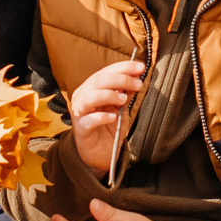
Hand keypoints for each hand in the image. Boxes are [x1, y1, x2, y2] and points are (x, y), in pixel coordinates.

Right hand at [67, 60, 143, 175]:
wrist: (102, 153)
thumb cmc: (109, 127)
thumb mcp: (121, 106)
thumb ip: (126, 91)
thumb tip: (137, 76)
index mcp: (91, 88)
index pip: (105, 72)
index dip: (123, 67)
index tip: (141, 67)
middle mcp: (82, 97)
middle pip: (98, 81)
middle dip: (120, 79)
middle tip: (137, 84)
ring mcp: (79, 113)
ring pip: (89, 97)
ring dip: (109, 95)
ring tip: (124, 100)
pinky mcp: (80, 130)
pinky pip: (88, 120)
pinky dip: (101, 116)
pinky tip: (113, 117)